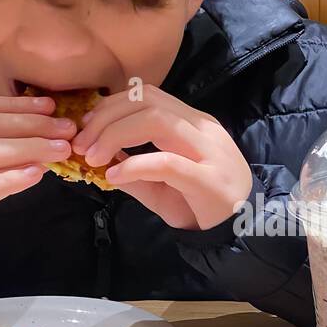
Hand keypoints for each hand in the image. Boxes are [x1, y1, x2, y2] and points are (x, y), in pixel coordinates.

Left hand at [70, 84, 253, 229]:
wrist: (245, 232)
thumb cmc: (202, 206)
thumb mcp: (161, 186)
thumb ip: (133, 171)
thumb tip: (96, 160)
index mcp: (192, 123)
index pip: (146, 95)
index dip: (110, 106)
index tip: (85, 129)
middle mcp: (202, 129)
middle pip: (148, 100)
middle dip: (106, 117)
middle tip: (82, 144)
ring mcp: (209, 152)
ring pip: (158, 121)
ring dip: (116, 134)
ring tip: (93, 157)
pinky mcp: (209, 180)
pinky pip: (167, 163)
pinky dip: (134, 166)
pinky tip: (114, 176)